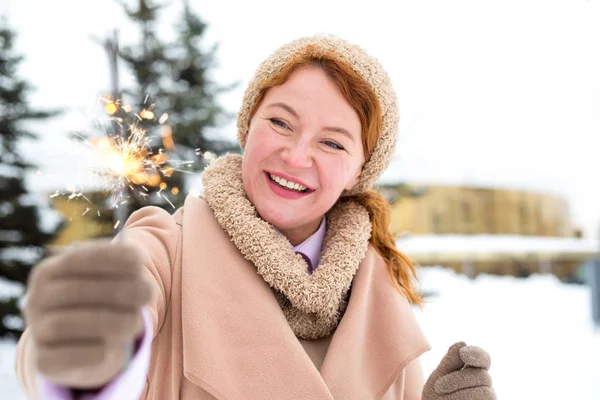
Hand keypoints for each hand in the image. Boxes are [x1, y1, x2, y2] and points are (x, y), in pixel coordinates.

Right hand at [23, 239, 153, 388]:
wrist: (81, 344)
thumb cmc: (101, 301)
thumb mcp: (110, 279)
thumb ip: (123, 268)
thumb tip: (139, 263)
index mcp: (49, 271)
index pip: (76, 259)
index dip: (110, 258)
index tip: (140, 260)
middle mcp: (36, 299)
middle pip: (76, 291)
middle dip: (118, 291)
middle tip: (149, 293)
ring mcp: (37, 330)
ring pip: (67, 324)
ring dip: (109, 322)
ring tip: (137, 322)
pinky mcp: (43, 360)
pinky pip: (63, 357)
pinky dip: (90, 352)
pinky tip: (110, 348)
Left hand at [422, 342, 495, 399]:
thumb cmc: (435, 396)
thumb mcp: (438, 377)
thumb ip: (449, 362)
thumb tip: (463, 343)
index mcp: (472, 371)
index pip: (483, 359)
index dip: (477, 354)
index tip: (464, 353)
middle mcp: (483, 385)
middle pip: (483, 376)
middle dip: (459, 379)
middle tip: (438, 386)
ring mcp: (486, 398)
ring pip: (486, 392)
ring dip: (461, 394)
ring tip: (443, 399)